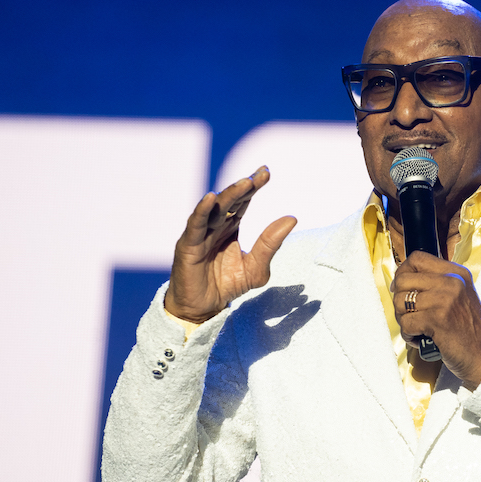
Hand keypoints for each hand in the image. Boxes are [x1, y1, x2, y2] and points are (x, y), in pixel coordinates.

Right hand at [164, 166, 296, 322]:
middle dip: (245, 186)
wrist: (203, 309)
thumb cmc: (227, 285)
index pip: (243, 201)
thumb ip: (270, 244)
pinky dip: (202, 210)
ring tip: (245, 183)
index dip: (254, 186)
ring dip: (229, 194)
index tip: (266, 172)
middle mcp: (215, 225)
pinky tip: (211, 198)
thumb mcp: (256, 267)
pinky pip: (195, 224)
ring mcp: (200, 233)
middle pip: (230, 200)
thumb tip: (292, 219)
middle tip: (261, 175)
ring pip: (215, 208)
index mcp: (231, 226)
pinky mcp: (188, 245)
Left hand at [391, 250, 480, 388]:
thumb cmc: (470, 332)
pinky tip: (421, 339)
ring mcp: (445, 299)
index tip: (402, 288)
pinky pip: (406, 323)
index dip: (403, 272)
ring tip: (418, 329)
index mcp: (457, 273)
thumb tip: (402, 280)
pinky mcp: (437, 319)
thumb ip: (438, 284)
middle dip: (399, 301)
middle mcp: (452, 282)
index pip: (417, 258)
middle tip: (409, 314)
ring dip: (403, 320)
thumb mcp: (460, 296)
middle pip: (403, 279)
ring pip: (400, 302)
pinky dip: (409, 335)